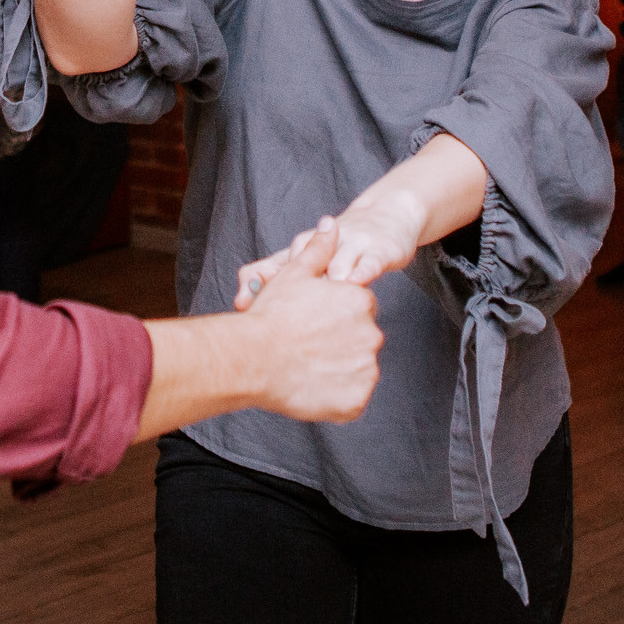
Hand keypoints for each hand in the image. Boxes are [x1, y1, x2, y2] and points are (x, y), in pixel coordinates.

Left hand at [231, 197, 421, 307]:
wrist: (388, 215)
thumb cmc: (343, 247)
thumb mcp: (311, 262)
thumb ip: (277, 279)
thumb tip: (240, 299)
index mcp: (304, 249)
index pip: (277, 265)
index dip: (257, 282)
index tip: (241, 301)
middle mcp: (325, 243)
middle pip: (303, 260)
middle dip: (290, 286)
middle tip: (278, 310)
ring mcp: (353, 244)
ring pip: (338, 260)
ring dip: (327, 278)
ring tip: (318, 302)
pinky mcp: (380, 249)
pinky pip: (370, 260)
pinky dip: (362, 270)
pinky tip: (355, 283)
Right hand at [238, 222, 382, 423]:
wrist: (253, 359)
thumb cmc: (272, 315)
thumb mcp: (295, 273)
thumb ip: (318, 248)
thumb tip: (330, 223)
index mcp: (361, 301)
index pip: (356, 312)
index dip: (330, 319)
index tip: (309, 326)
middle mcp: (371, 334)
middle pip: (359, 341)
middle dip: (337, 345)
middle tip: (306, 349)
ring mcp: (366, 369)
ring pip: (356, 371)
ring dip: (338, 372)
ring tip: (306, 369)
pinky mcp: (357, 400)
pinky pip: (352, 399)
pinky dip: (336, 397)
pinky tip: (312, 387)